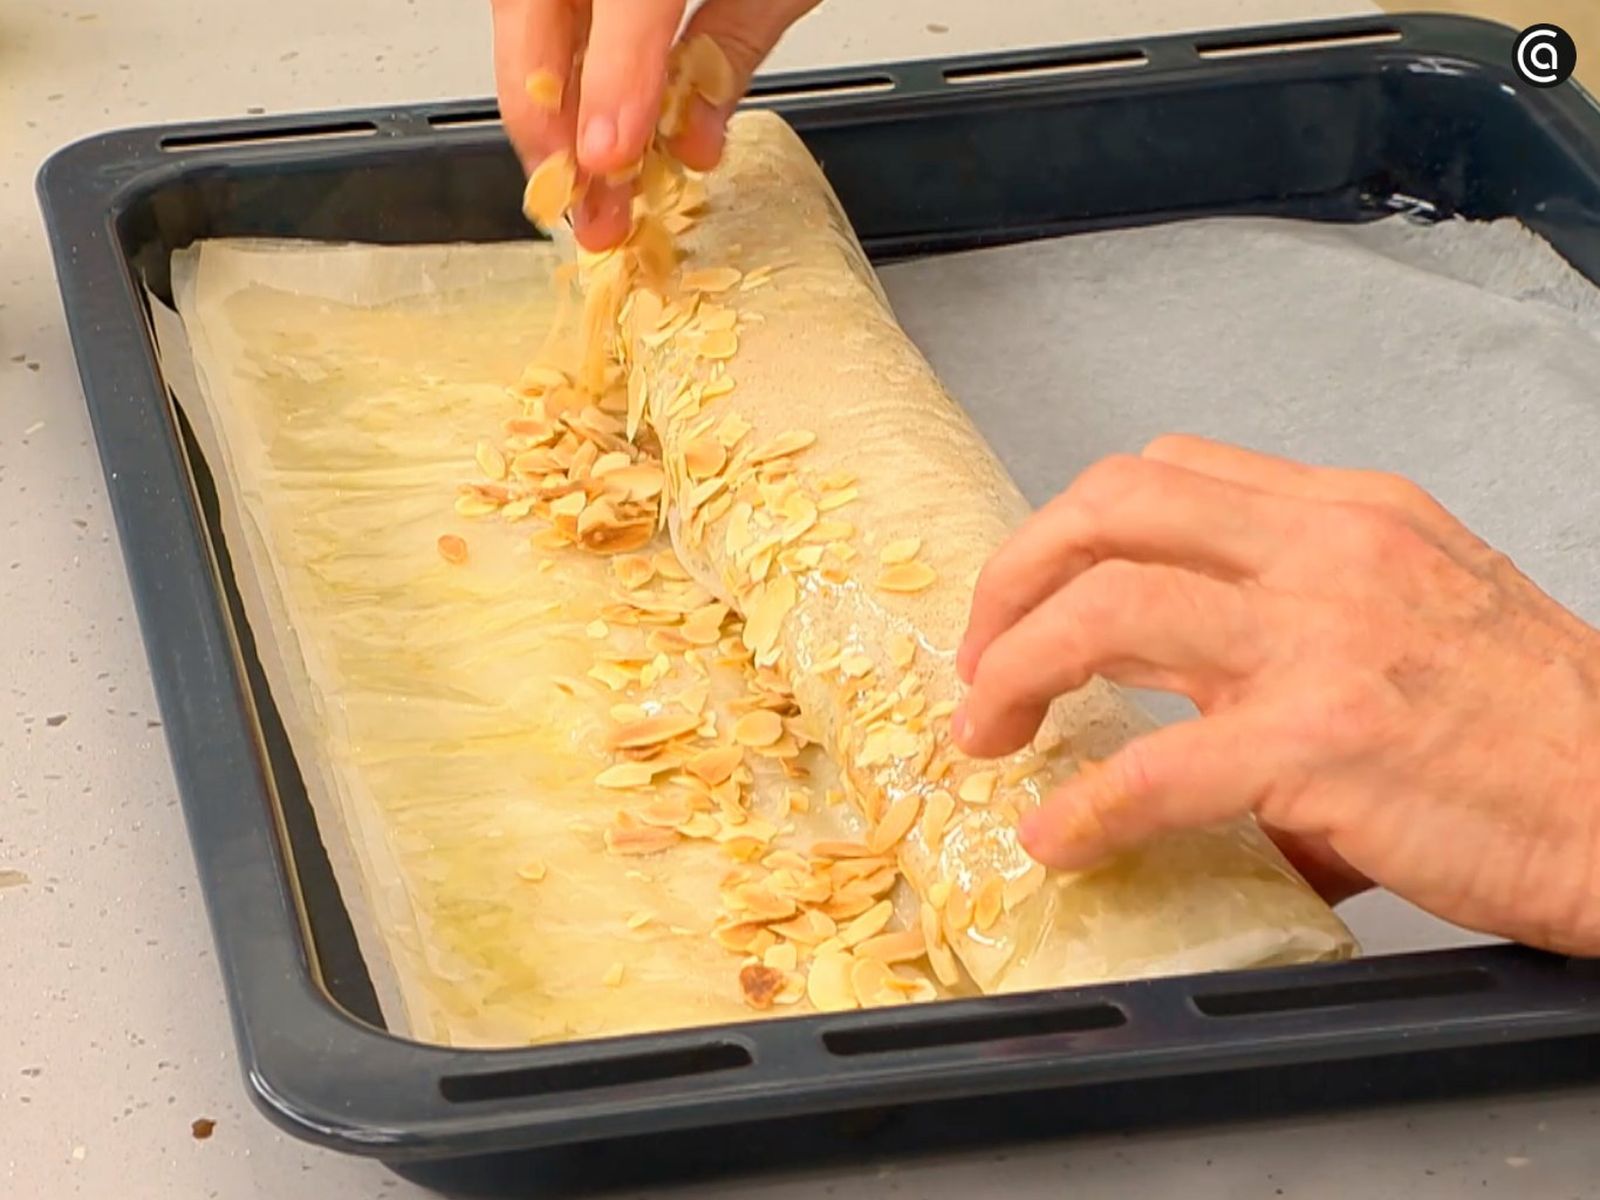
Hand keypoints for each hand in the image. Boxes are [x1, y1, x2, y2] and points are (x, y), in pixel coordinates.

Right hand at [491, 0, 821, 249]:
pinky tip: (576, 121)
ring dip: (540, 100)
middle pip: (534, 3)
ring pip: (521, 7)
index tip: (609, 155)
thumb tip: (693, 142)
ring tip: (574, 178)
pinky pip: (537, 3)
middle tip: (578, 196)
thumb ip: (732, 46)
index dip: (614, 79)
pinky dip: (554, 64)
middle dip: (547, 113)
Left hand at [953, 435, 1599, 955]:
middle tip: (981, 656)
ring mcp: (1322, 641)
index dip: (1071, 530)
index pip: (1166, 473)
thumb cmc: (1540, 727)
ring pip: (1104, 609)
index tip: (1034, 595)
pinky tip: (1057, 835)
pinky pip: (1153, 766)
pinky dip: (1084, 804)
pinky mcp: (1321, 745)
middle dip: (1014, 577)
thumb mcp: (1421, 613)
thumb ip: (1294, 622)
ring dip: (1015, 672)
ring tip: (987, 733)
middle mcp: (1326, 551)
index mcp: (1347, 514)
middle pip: (1110, 508)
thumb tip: (1180, 704)